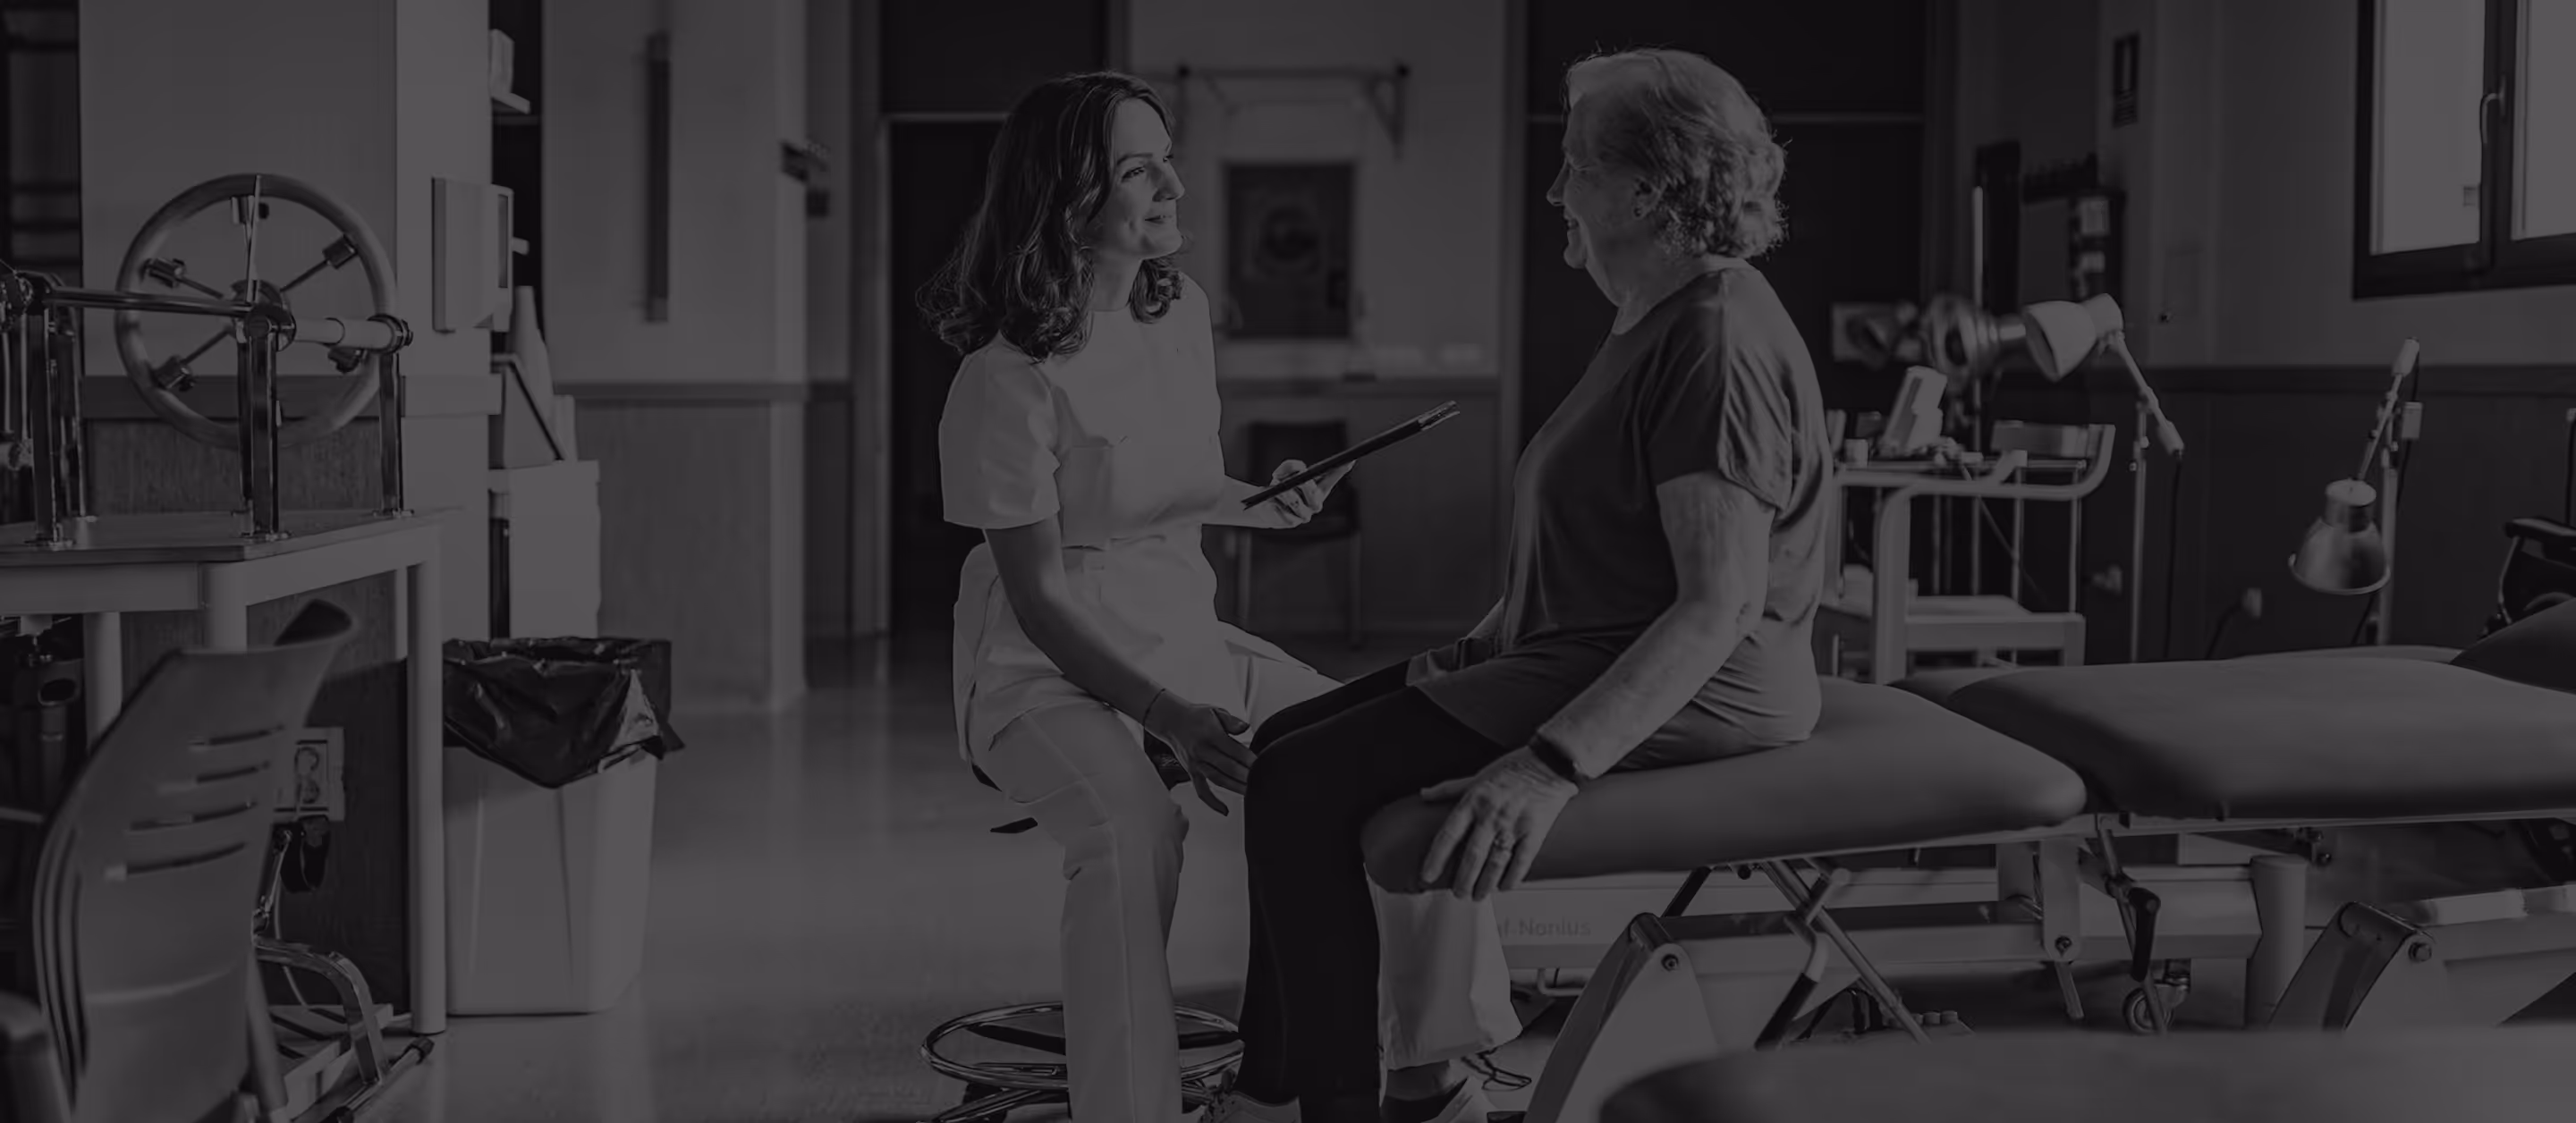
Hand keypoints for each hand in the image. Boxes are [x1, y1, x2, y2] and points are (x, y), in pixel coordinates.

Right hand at [1144, 691, 1254, 814]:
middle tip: (1260, 780)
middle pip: (1227, 767)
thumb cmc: (1195, 716)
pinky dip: (1212, 802)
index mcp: (1210, 734)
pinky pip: (1201, 790)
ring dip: (1235, 788)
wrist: (1171, 721)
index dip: (1248, 758)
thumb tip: (1245, 727)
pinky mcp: (1191, 772)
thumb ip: (1232, 721)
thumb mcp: (1215, 711)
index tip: (1260, 764)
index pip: (1233, 749)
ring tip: (1250, 792)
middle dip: (1245, 775)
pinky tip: (1224, 810)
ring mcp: (1196, 763)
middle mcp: (1202, 751)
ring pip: (1218, 779)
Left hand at [1262, 459, 1352, 527]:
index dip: (1340, 470)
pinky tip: (1271, 503)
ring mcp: (1304, 515)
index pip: (1331, 478)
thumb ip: (1291, 466)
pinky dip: (1276, 508)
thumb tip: (1297, 471)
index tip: (1349, 460)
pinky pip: (1285, 515)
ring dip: (1284, 493)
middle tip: (1297, 476)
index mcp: (1319, 490)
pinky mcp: (1290, 523)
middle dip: (1304, 483)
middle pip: (1313, 492)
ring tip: (1275, 486)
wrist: (1264, 506)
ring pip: (1295, 502)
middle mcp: (1315, 504)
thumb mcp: (1284, 472)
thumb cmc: (1280, 486)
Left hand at [1416, 747, 1580, 900]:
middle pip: (1472, 856)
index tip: (1427, 876)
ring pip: (1495, 863)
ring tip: (1478, 895)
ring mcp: (1514, 824)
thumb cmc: (1515, 767)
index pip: (1448, 835)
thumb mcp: (1478, 775)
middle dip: (1463, 880)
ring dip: (1485, 884)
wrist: (1550, 762)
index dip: (1436, 858)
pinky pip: (1522, 861)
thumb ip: (1450, 788)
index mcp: (1474, 800)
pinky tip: (1505, 887)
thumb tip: (1425, 794)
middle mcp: (1491, 814)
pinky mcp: (1535, 831)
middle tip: (1458, 893)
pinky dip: (1512, 878)